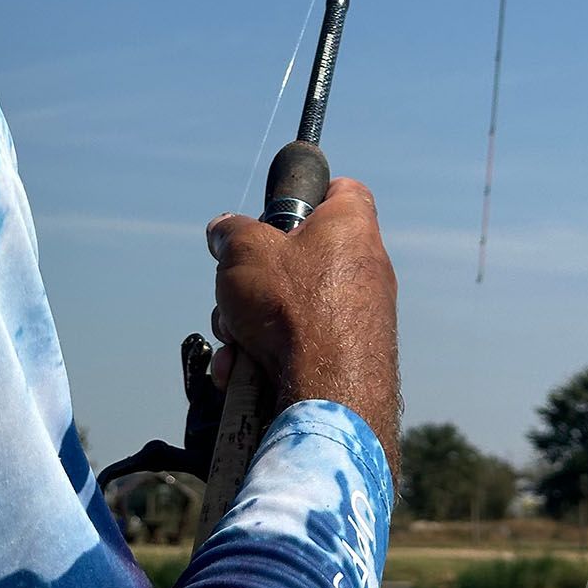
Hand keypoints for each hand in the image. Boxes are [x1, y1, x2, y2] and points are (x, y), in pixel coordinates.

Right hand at [206, 177, 400, 477]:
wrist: (329, 397)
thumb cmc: (292, 308)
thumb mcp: (244, 250)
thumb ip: (230, 231)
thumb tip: (223, 233)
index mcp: (351, 227)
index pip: (340, 189)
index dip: (305, 192)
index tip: (276, 211)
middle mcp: (364, 268)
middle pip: (296, 256)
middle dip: (252, 278)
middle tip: (236, 292)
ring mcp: (359, 316)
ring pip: (289, 304)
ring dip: (248, 322)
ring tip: (235, 342)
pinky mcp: (349, 357)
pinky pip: (298, 343)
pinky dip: (265, 354)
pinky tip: (242, 372)